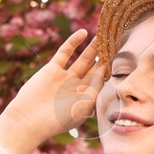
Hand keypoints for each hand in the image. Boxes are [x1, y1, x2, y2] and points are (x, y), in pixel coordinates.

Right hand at [0, 28, 106, 153]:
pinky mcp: (52, 69)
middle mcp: (76, 87)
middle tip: (117, 41)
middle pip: (95, 68)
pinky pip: (65, 53)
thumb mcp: (83, 105)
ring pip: (82, 59)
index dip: (112, 68)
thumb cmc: (58, 119)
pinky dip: (73, 43)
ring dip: (92, 47)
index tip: (125, 56)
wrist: (29, 120)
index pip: (103, 80)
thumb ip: (95, 86)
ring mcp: (64, 77)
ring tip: (103, 34)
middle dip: (105, 56)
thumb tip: (104, 68)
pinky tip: (83, 33)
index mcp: (86, 99)